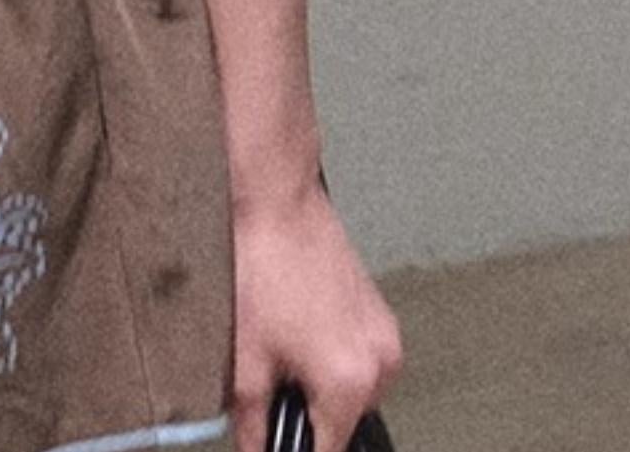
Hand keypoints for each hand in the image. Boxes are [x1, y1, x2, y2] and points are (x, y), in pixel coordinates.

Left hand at [227, 178, 403, 450]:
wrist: (278, 201)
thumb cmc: (262, 264)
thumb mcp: (245, 356)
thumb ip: (252, 420)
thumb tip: (256, 447)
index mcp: (349, 381)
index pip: (330, 448)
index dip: (298, 447)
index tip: (282, 438)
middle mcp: (380, 362)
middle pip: (343, 419)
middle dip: (308, 409)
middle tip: (274, 379)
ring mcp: (384, 334)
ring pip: (354, 388)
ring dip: (324, 382)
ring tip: (285, 344)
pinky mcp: (380, 311)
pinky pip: (361, 356)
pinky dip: (335, 354)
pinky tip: (300, 324)